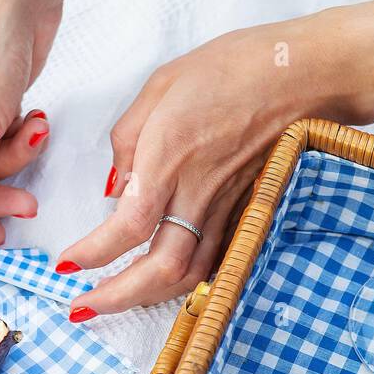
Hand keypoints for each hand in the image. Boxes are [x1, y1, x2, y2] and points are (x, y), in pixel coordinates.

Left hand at [59, 12, 373, 319]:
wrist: (307, 71)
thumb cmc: (234, 66)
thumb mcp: (161, 84)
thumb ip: (128, 138)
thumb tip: (116, 187)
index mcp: (169, 157)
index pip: (125, 227)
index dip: (92, 254)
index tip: (66, 265)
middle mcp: (198, 191)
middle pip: (160, 269)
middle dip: (117, 298)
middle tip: (83, 307)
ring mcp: (227, 206)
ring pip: (190, 274)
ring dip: (149, 297)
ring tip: (117, 301)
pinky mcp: (246, 210)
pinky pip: (214, 259)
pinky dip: (185, 281)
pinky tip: (164, 283)